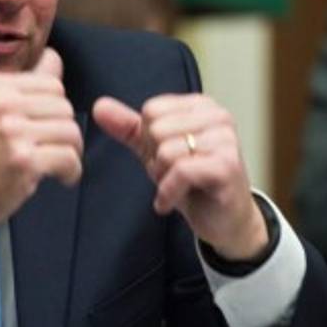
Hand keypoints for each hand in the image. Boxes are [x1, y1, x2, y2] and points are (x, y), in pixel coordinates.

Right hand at [0, 48, 82, 259]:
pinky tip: (61, 178)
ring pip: (70, 132)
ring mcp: (12, 133)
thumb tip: (55, 59)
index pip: (53, 84)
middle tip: (54, 149)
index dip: (57, 109)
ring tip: (58, 163)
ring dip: (71, 152)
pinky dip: (72, 172)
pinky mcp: (23, 161)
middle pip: (65, 108)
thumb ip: (24, 88)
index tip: (48, 127)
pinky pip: (69, 158)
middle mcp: (3, 105)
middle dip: (65, 132)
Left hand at [93, 94, 267, 260]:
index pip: (151, 110)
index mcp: (202, 105)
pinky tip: (171, 201)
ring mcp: (226, 140)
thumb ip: (128, 127)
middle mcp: (218, 116)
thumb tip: (99, 106)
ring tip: (177, 187)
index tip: (168, 157)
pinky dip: (168, 192)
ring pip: (167, 151)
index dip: (149, 140)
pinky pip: (180, 171)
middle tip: (174, 175)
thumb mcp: (154, 150)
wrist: (224, 221)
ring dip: (163, 178)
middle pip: (157, 129)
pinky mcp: (226, 166)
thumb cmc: (192, 182)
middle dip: (156, 159)